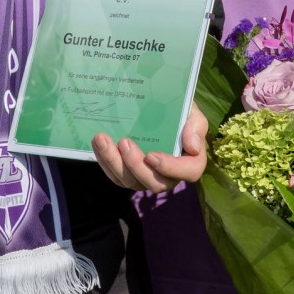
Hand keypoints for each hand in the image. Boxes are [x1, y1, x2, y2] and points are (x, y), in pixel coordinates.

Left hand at [92, 103, 208, 192]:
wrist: (159, 111)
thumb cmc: (179, 112)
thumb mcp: (191, 111)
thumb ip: (196, 125)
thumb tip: (193, 147)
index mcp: (190, 161)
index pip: (188, 172)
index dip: (170, 168)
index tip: (151, 155)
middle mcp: (168, 175)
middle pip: (154, 183)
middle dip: (136, 165)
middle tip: (123, 142)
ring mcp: (146, 177)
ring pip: (130, 181)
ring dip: (114, 162)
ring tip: (102, 139)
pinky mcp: (127, 175)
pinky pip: (115, 175)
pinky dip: (104, 160)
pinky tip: (97, 143)